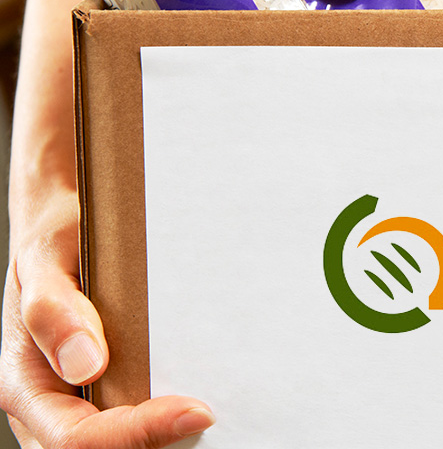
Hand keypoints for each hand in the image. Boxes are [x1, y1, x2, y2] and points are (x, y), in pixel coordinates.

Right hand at [0, 190, 211, 447]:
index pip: (76, 438)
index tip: (196, 411)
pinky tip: (202, 397)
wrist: (66, 223)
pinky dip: (167, 419)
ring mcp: (78, 403)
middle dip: (155, 441)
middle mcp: (49, 404)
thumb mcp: (46, 257)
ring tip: (210, 410)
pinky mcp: (108, 391)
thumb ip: (53, 309)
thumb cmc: (55, 238)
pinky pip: (133, 417)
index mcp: (24, 382)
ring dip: (164, 436)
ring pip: (118, 445)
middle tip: (211, 413)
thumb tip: (84, 364)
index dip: (136, 433)